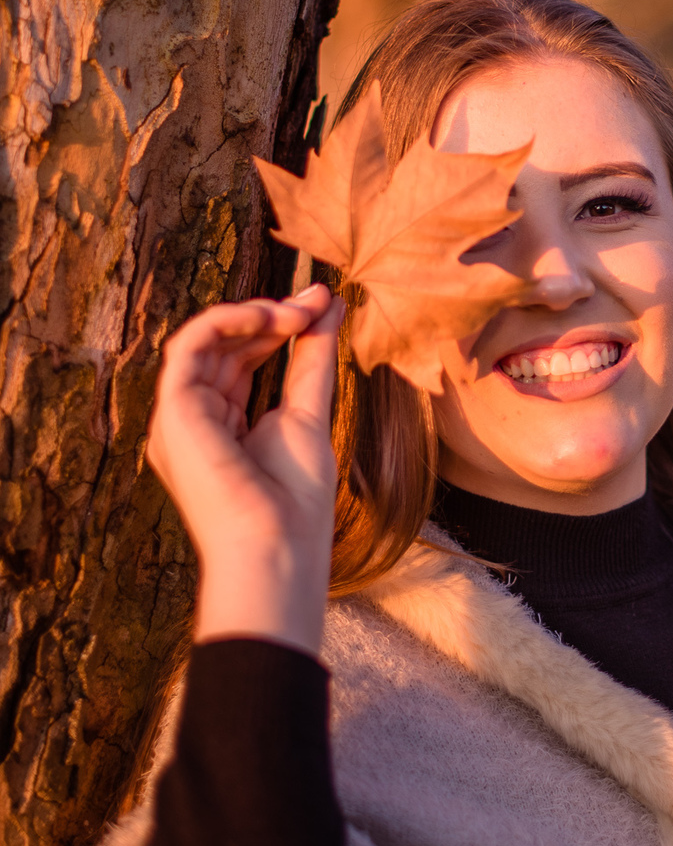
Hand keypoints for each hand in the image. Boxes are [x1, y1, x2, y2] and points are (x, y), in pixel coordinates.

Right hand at [146, 283, 343, 656]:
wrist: (277, 545)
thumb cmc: (295, 499)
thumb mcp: (309, 411)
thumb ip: (313, 356)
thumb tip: (327, 304)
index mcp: (222, 426)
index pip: (241, 360)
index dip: (278, 327)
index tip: (321, 304)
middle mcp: (194, 420)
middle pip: (223, 348)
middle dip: (269, 315)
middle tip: (314, 300)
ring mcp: (179, 418)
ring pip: (204, 340)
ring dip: (253, 315)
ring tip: (296, 311)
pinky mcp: (173, 411)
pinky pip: (188, 345)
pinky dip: (226, 320)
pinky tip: (268, 316)